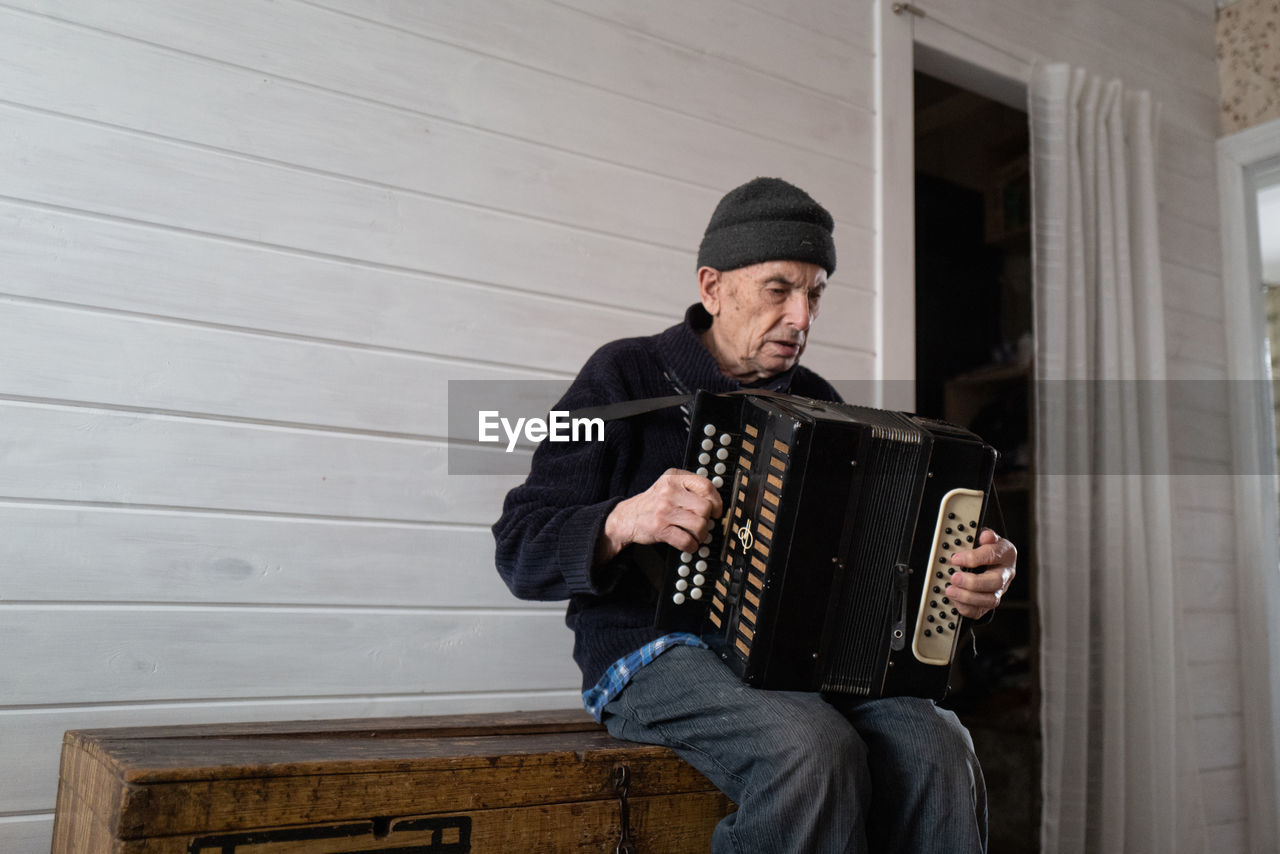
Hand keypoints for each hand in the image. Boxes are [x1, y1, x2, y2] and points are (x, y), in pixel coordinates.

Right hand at [596, 468, 722, 561]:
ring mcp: (663, 510)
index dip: (716, 501)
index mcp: (673, 478)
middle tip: (701, 524)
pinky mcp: (659, 528)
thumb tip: (716, 502)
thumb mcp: (668, 485)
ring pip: (699, 525)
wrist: (626, 517)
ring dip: (701, 535)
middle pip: (705, 508)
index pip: (706, 486)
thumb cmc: (653, 503)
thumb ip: (689, 487)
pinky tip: (688, 544)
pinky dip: (691, 546)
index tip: (716, 511)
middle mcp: (668, 491)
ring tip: (695, 535)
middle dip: (707, 521)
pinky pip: (687, 541)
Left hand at [943, 528, 1016, 619]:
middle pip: (995, 582)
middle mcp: (1005, 574)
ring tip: (951, 590)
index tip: (956, 558)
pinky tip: (955, 599)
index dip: (974, 557)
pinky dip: (965, 607)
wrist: (990, 562)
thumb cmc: (987, 548)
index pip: (993, 555)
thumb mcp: (987, 538)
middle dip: (973, 582)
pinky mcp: (989, 603)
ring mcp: (999, 591)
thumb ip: (986, 536)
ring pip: (990, 600)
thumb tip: (985, 536)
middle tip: (955, 578)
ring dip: (968, 597)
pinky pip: (979, 611)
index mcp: (1006, 554)